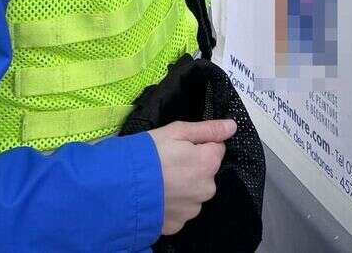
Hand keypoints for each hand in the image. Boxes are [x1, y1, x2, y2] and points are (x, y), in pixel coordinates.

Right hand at [149, 118, 236, 235]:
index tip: (180, 147)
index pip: (216, 149)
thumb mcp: (176, 131)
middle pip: (206, 172)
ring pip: (193, 192)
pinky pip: (180, 210)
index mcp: (209, 163)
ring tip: (159, 181)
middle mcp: (207, 188)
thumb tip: (232, 126)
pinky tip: (157, 196)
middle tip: (167, 163)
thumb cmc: (147, 154)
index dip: (198, 145)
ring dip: (183, 187)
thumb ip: (208, 129)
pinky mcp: (177, 224)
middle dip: (192, 167)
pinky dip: (172, 204)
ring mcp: (192, 209)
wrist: (119, 189)